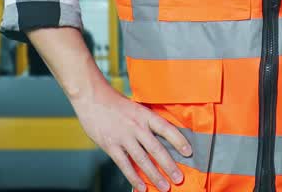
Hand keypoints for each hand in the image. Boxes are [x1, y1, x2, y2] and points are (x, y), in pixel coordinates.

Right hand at [70, 77, 192, 191]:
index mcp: (145, 115)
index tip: (189, 151)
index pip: (166, 128)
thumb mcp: (136, 108)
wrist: (92, 98)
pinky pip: (125, 165)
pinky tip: (142, 187)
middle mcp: (136, 126)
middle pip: (156, 148)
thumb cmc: (115, 103)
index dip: (179, 140)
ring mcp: (123, 137)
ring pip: (142, 159)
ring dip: (155, 175)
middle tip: (179, 178)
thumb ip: (147, 122)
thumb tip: (162, 138)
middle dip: (169, 165)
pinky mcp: (111, 145)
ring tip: (165, 187)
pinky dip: (134, 177)